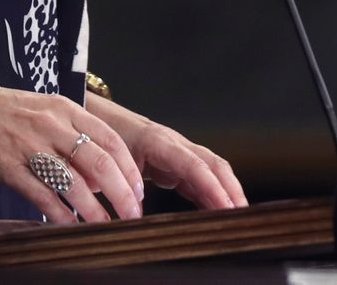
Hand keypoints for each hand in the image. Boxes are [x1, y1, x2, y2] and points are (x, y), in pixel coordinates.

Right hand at [0, 66, 144, 224]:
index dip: (130, 168)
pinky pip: (42, 196)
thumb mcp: (43, 111)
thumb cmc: (0, 111)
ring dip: (95, 210)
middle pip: (100, 162)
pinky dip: (60, 215)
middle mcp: (51, 124)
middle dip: (122, 194)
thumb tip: (99, 174)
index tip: (139, 191)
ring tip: (106, 226)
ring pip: (74, 183)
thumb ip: (71, 135)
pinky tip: (70, 226)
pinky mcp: (8, 166)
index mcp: (64, 108)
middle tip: (133, 214)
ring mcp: (30, 146)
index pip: (111, 138)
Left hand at [87, 95, 247, 210]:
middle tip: (243, 217)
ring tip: (238, 219)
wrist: (94, 118)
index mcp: (158, 141)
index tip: (227, 206)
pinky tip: (218, 212)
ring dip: (226, 192)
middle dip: (231, 189)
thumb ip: (121, 184)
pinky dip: (211, 194)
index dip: (212, 186)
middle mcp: (174, 144)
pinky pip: (199, 178)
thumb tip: (133, 213)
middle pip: (213, 164)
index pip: (193, 164)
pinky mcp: (174, 163)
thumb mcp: (107, 161)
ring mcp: (177, 152)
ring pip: (211, 170)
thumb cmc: (99, 138)